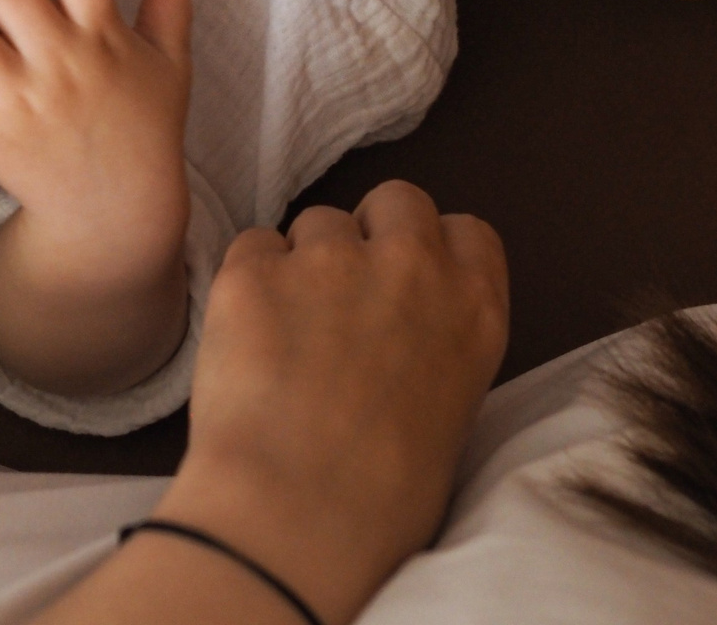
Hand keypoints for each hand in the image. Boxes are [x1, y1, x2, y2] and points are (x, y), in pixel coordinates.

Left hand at [130, 183, 508, 624]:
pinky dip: (246, 284)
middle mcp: (411, 265)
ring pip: (316, 223)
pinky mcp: (255, 269)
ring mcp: (331, 259)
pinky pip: (251, 248)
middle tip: (344, 293)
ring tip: (285, 336)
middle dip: (371, 232)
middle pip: (398, 200)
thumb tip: (400, 348)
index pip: (467, 231)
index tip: (410, 280)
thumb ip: (436, 351)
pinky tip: (244, 341)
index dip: (434, 249)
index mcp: (473, 308)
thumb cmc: (381, 501)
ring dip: (303, 264)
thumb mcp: (451, 418)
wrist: (297, 516)